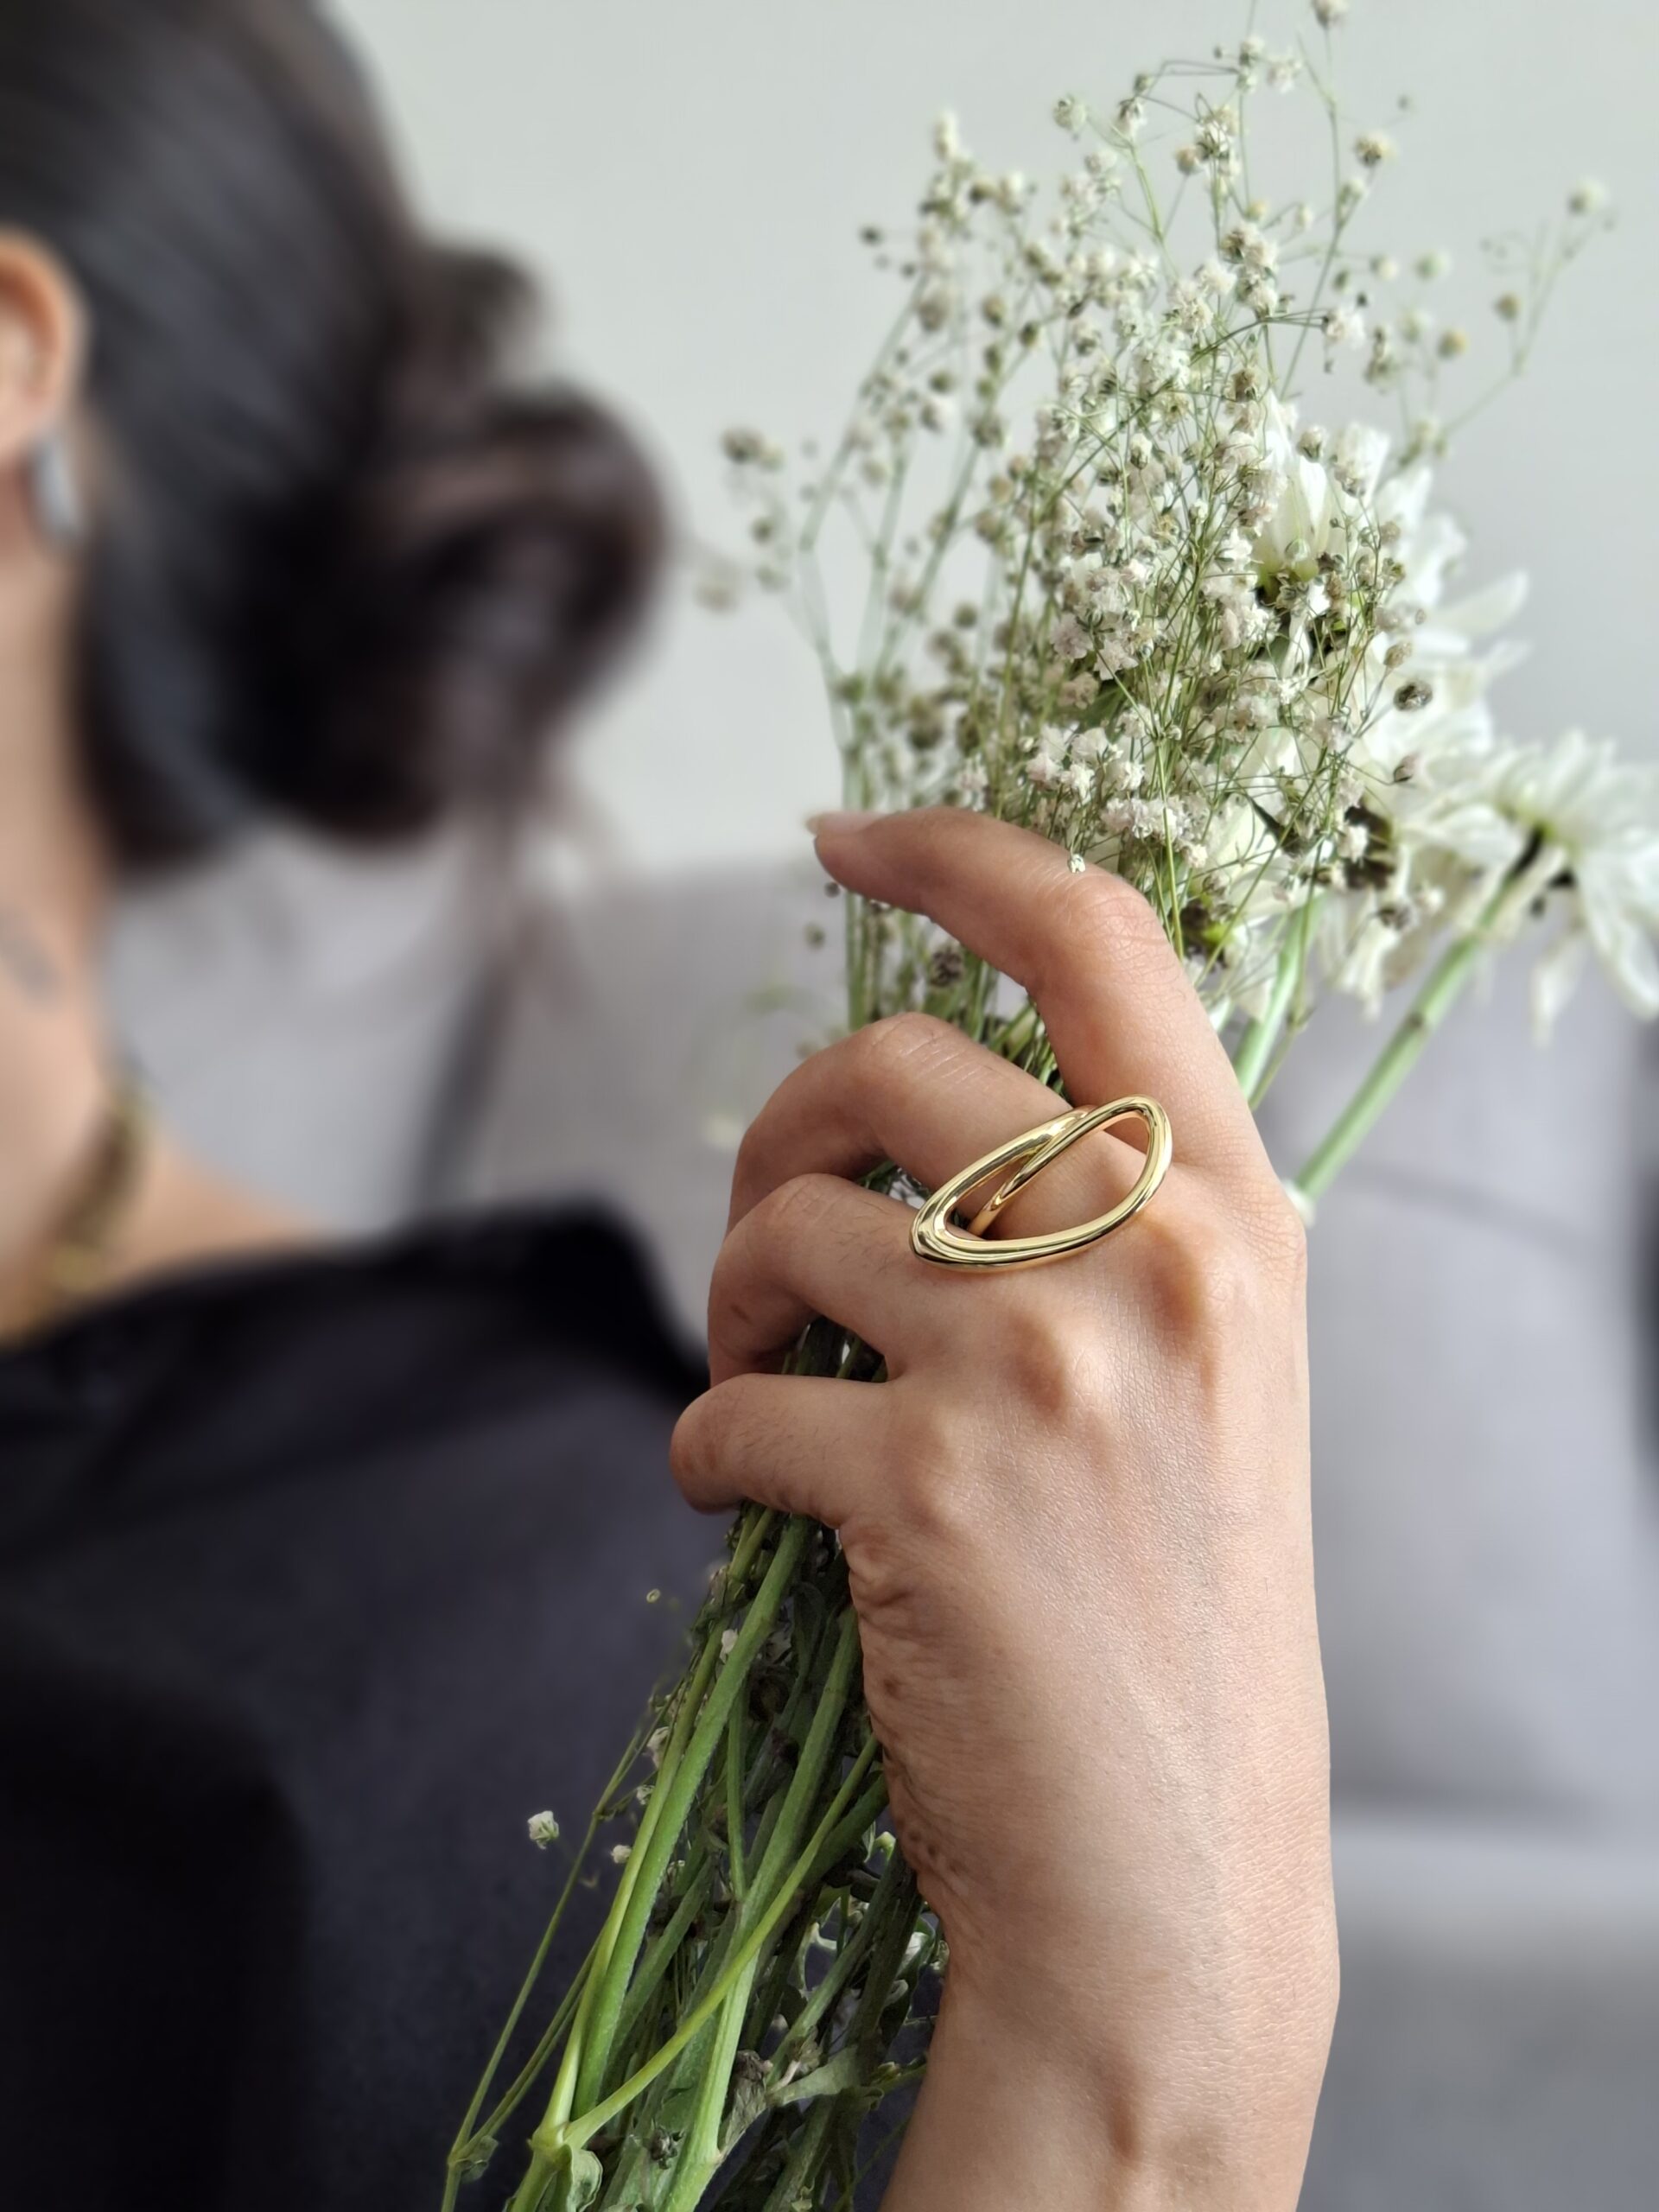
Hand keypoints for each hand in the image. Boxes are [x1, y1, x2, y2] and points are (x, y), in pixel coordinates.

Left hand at [670, 810, 1334, 2208]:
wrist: (1175, 1886)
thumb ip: (1111, 1223)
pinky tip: (747, 1503)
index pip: (1099, 938)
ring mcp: (1049, 1364)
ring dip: (733, 1293)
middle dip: (782, 1122)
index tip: (845, 837)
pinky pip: (735, 1401)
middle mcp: (1159, 1255)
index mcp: (1237, 1212)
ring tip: (758, 1376)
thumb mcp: (1210, 1378)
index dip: (957, 852)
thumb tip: (917, 1113)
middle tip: (762, 1237)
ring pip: (795, 1220)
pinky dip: (706, 1446)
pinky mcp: (930, 1484)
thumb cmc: (1176, 1623)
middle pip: (892, 1062)